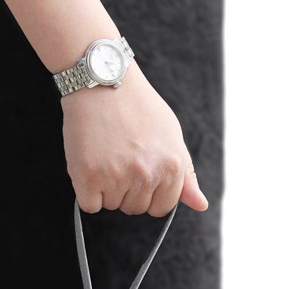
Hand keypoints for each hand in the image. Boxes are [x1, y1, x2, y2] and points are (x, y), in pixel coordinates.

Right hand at [62, 65, 207, 216]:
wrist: (103, 81)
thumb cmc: (139, 107)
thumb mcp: (172, 136)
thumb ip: (186, 175)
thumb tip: (201, 205)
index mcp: (171, 167)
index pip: (161, 207)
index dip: (149, 192)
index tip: (139, 170)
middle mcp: (146, 175)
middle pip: (135, 208)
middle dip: (126, 190)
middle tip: (119, 156)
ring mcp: (116, 177)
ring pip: (112, 205)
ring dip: (106, 189)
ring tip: (106, 155)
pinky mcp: (88, 176)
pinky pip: (89, 205)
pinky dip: (87, 190)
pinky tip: (90, 163)